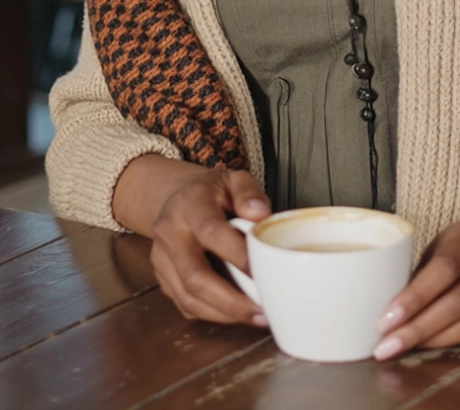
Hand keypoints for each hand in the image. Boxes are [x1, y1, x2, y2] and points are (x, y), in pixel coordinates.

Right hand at [150, 167, 271, 325]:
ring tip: (256, 316)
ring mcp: (162, 259)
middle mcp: (170, 233)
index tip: (263, 272)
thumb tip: (260, 215)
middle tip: (261, 311)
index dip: (237, 255)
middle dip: (230, 300)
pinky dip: (213, 315)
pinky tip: (236, 313)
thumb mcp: (233, 179)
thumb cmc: (210, 191)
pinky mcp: (163, 279)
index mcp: (189, 204)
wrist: (176, 198)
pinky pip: (186, 305)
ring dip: (224, 313)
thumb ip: (249, 193)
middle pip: (194, 276)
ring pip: (188, 297)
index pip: (211, 232)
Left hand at [373, 211, 459, 359]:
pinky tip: (433, 344)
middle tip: (387, 345)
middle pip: (458, 302)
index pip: (444, 268)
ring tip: (404, 347)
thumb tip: (390, 310)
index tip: (387, 320)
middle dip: (418, 328)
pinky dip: (456, 341)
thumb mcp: (445, 241)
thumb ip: (424, 270)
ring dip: (434, 341)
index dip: (415, 298)